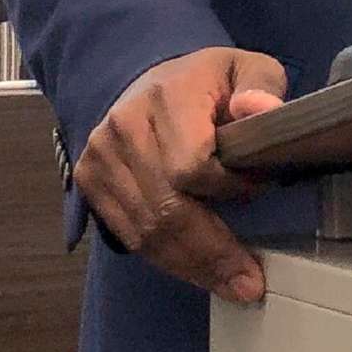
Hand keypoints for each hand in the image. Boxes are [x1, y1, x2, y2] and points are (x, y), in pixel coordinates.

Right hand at [74, 47, 288, 304]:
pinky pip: (129, 235)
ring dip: (191, 265)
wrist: (150, 77)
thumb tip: (260, 111)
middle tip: (249, 282)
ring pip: (146, 231)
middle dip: (212, 252)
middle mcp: (124, 127)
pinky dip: (167, 258)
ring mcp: (100, 157)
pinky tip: (199, 269)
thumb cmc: (208, 81)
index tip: (259, 188)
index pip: (190, 165)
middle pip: (166, 209)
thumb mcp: (247, 68)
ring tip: (232, 283)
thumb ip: (262, 89)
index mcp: (166, 96)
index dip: (228, 186)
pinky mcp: (90, 181)